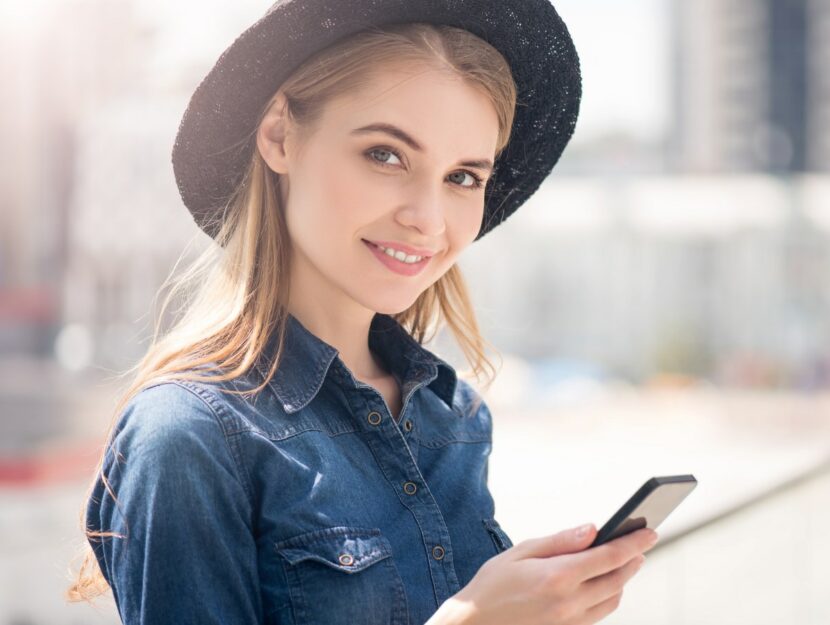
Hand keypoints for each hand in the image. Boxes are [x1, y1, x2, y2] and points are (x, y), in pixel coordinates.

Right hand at [432, 523, 658, 624]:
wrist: (475, 624)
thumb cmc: (493, 583)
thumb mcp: (521, 551)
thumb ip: (560, 541)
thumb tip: (593, 529)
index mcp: (558, 576)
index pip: (608, 557)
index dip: (633, 543)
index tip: (650, 531)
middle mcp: (569, 602)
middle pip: (617, 579)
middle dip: (634, 559)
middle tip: (642, 542)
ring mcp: (570, 621)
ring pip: (613, 599)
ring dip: (623, 579)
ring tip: (625, 560)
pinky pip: (600, 613)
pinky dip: (609, 596)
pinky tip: (605, 583)